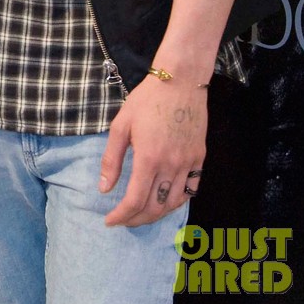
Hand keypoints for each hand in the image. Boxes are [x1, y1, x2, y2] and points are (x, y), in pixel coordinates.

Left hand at [99, 73, 205, 226]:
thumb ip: (111, 159)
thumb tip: (104, 189)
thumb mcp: (121, 125)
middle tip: (122, 220)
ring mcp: (189, 164)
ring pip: (173, 203)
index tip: (109, 221)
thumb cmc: (146, 100)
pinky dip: (177, 202)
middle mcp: (171, 166)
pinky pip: (191, 190)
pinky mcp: (200, 159)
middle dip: (136, 219)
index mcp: (149, 158)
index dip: (121, 215)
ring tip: (140, 214)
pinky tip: (165, 201)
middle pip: (155, 207)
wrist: (180, 82)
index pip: (135, 200)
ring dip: (156, 214)